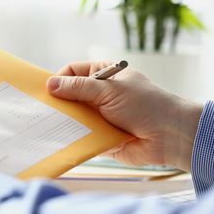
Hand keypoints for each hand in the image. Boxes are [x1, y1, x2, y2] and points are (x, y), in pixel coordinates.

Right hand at [46, 61, 202, 170]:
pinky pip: (81, 136)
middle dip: (58, 103)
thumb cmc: (146, 105)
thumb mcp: (109, 90)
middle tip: (41, 110)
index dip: (58, 79)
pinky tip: (59, 140)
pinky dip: (73, 138)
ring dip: (64, 121)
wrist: (171, 136)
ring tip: (46, 126)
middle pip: (69, 96)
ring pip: (73, 117)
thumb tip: (50, 84)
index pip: (72, 72)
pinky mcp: (100, 137)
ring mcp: (99, 116)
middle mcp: (99, 95)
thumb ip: (79, 88)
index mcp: (103, 76)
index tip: (45, 91)